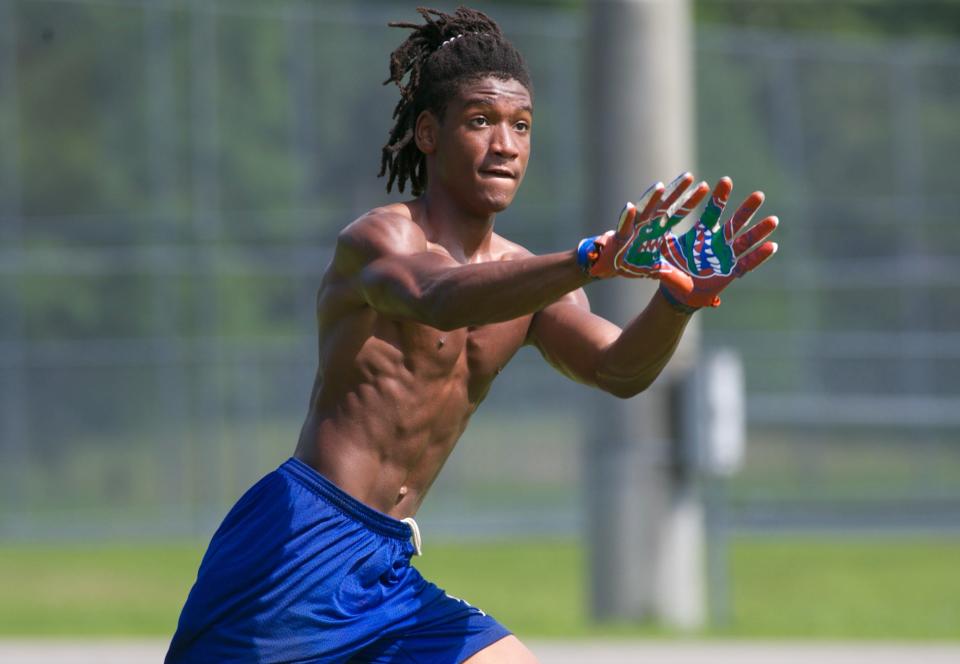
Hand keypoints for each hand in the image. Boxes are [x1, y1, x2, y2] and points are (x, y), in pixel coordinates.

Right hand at [578, 172, 709, 278]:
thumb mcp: (657, 270)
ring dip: (650, 199)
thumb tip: (691, 289)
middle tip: (689, 176)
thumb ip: (674, 276)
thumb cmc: (632, 261)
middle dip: (675, 191)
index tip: (703, 187)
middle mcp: (647, 224)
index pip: (677, 211)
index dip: (689, 200)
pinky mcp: (618, 237)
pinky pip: (622, 226)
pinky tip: (628, 207)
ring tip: (660, 186)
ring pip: (643, 210)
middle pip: (664, 205)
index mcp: (658, 228)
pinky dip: (625, 218)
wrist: (608, 265)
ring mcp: (632, 228)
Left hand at [659, 177, 778, 307]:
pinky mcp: (731, 272)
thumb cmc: (671, 270)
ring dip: (759, 231)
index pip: (713, 211)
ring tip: (774, 220)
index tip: (726, 180)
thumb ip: (657, 250)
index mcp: (702, 233)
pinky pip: (747, 263)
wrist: (679, 292)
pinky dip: (759, 256)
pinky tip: (771, 246)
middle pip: (735, 222)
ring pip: (745, 240)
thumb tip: (647, 244)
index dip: (720, 197)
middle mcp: (717, 241)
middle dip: (746, 209)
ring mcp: (726, 256)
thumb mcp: (662, 258)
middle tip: (759, 195)